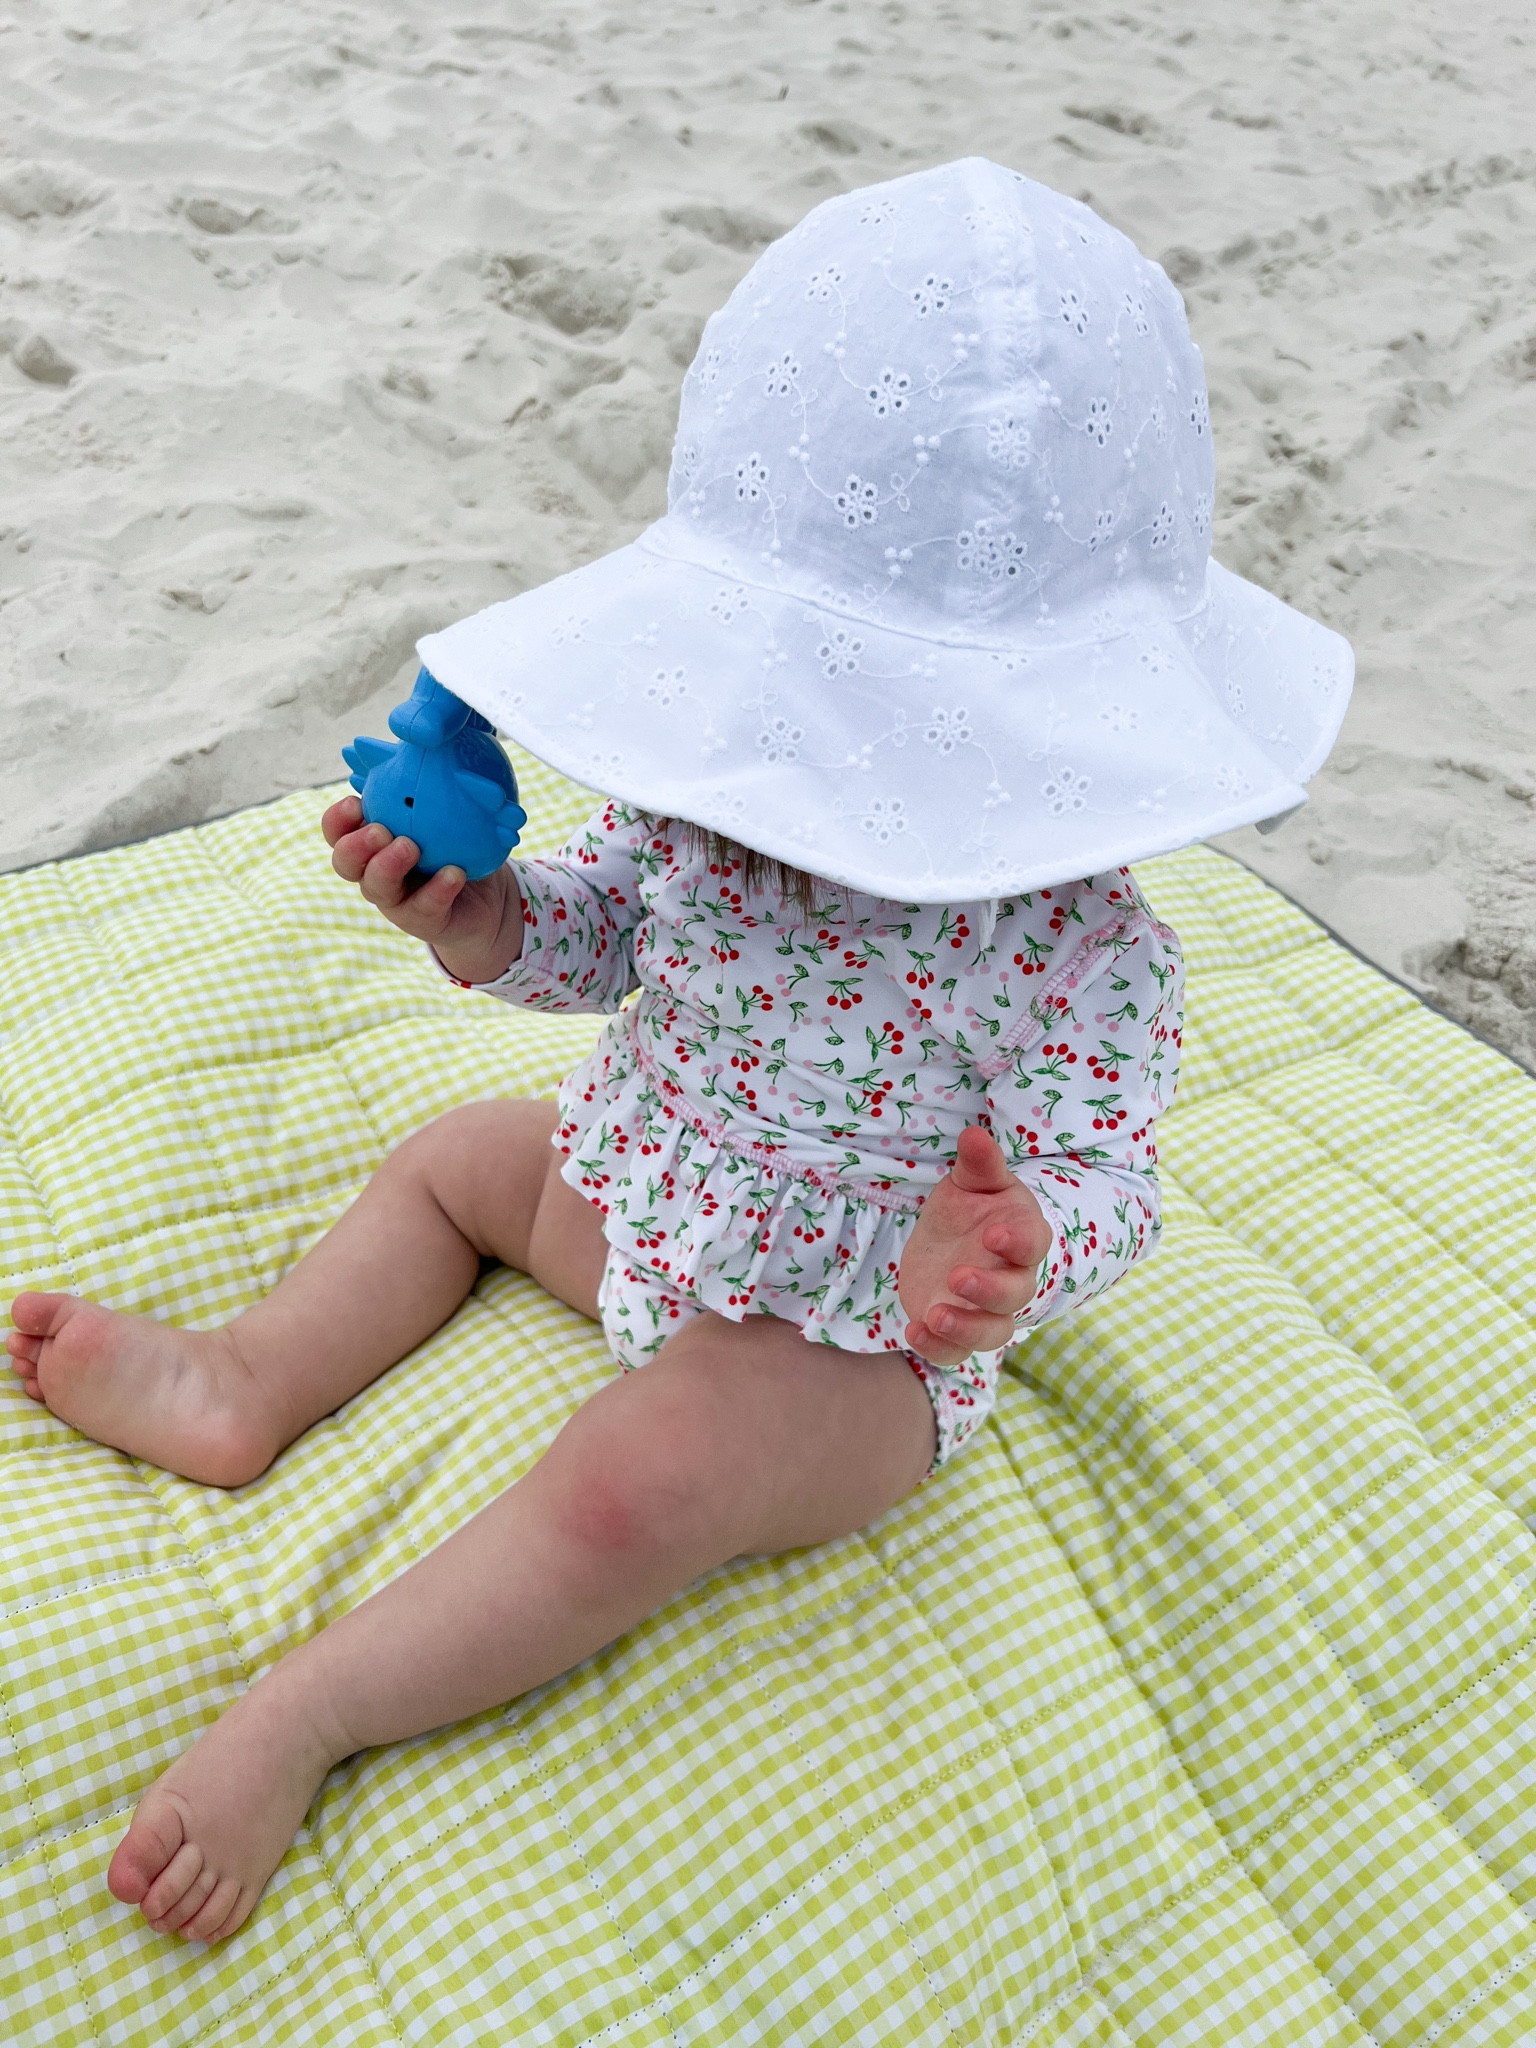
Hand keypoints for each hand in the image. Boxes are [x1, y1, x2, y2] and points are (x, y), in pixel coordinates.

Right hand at [321, 794, 523, 983]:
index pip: (337, 831)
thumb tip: (424, 736)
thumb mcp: (438, 811)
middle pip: (345, 863)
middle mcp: (375, 872)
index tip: (355, 801)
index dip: (337, 819)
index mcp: (370, 843)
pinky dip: (438, 888)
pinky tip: (455, 872)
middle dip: (356, 845)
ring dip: (388, 866)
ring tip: (410, 846)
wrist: (487, 894)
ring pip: (376, 888)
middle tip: (380, 830)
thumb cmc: (455, 845)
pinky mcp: (422, 920)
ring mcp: (396, 900)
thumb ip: (422, 786)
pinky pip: (425, 906)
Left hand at [898, 1125, 1052, 1368]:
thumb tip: (974, 1133)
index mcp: (1021, 1236)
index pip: (1032, 1242)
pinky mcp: (958, 1331)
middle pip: (1016, 1294)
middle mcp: (1012, 1278)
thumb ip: (978, 1165)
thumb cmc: (969, 1210)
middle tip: (957, 1277)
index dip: (1017, 1241)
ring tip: (933, 1315)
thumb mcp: (969, 1184)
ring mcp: (986, 1310)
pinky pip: (957, 1352)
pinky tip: (913, 1330)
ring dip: (966, 1328)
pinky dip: (937, 1348)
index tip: (993, 1233)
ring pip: (993, 1332)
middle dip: (989, 1290)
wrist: (948, 1245)